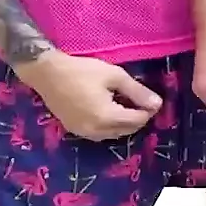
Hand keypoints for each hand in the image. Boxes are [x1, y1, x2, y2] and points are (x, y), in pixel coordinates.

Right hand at [16, 50, 160, 140]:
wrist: (47, 74)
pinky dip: (110, 125)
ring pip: (114, 134)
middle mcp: (95, 131)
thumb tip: (157, 104)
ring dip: (124, 123)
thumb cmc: (82, 71)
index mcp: (106, 117)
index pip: (137, 121)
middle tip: (140, 99)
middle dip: (138, 118)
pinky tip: (110, 109)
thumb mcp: (114, 76)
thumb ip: (137, 91)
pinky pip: (100, 133)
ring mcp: (83, 133)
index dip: (148, 110)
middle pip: (127, 130)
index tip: (151, 98)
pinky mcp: (75, 130)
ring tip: (126, 103)